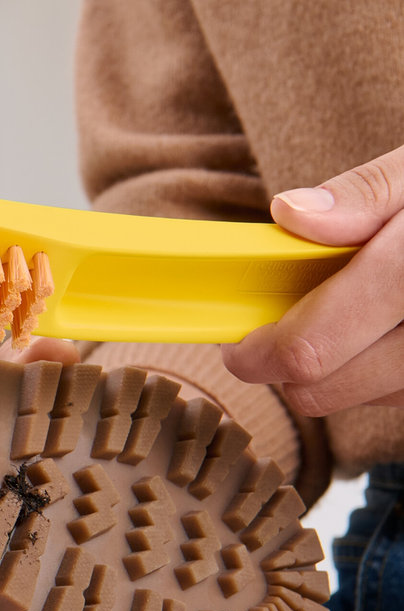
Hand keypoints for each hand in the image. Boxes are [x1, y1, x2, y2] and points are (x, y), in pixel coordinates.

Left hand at [222, 144, 403, 415]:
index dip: (260, 353)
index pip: (313, 347)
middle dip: (289, 364)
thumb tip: (290, 215)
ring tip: (355, 314)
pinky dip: (380, 373)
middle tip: (281, 330)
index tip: (241, 344)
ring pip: (362, 398)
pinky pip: (402, 398)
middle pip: (324, 389)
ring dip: (338, 367)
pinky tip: (392, 330)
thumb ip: (364, 195)